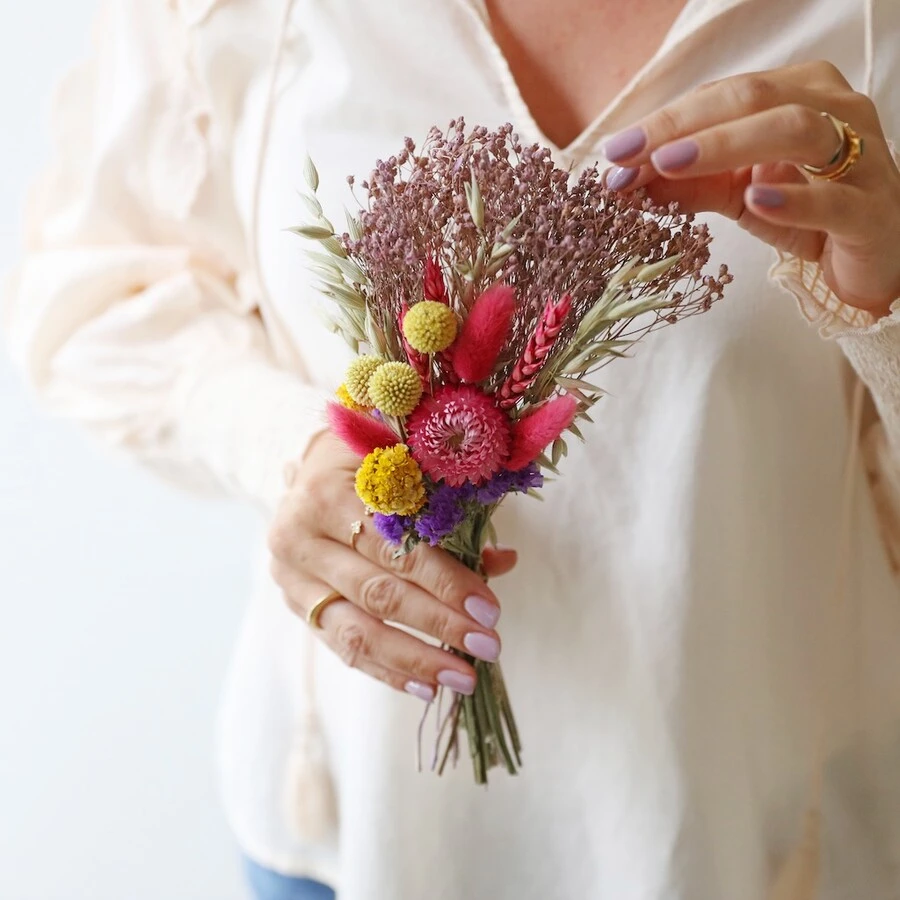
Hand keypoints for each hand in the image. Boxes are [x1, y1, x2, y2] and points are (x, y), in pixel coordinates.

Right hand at [269, 432, 515, 701]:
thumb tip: (504, 561)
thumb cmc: (372, 463)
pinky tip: (425, 687)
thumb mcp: (409, 469)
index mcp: (327, 491)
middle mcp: (299, 536)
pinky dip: (387, 670)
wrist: (311, 469)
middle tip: (487, 647)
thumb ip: (451, 513)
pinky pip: (343, 648)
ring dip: (415, 659)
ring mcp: (291, 576)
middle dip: (438, 625)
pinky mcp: (296, 605)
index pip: (395, 546)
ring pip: (356, 630)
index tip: (489, 610)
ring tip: (462, 677)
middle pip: (377, 592)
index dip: (445, 581)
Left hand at [602, 60, 899, 316]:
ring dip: (725, 145)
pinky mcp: (870, 210)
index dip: (665, 121)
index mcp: (799, 93)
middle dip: (681, 126)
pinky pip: (833, 199)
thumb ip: (687, 183)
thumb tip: (625, 179)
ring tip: (670, 164)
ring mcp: (859, 156)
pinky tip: (753, 200)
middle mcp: (834, 110)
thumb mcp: (736, 194)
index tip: (614, 150)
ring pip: (795, 131)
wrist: (870, 257)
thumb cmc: (805, 213)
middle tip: (628, 155)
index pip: (722, 96)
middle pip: (753, 99)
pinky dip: (792, 198)